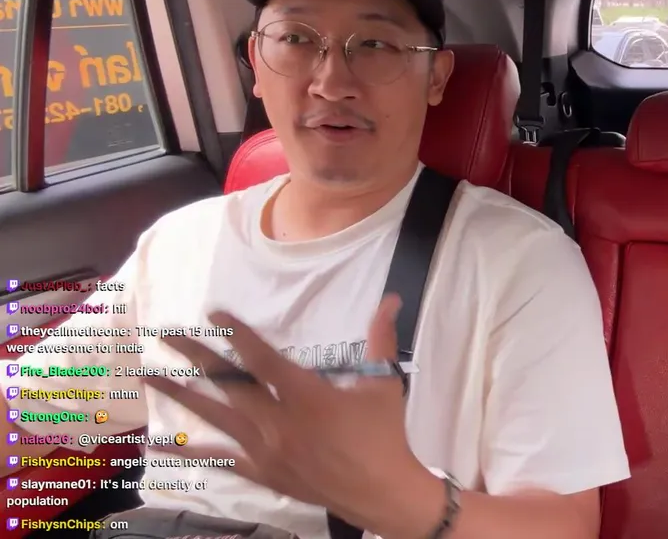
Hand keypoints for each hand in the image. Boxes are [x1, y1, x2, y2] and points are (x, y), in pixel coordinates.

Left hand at [145, 293, 443, 535]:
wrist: (381, 492)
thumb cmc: (384, 436)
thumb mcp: (384, 384)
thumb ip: (381, 339)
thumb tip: (391, 300)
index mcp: (306, 396)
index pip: (262, 359)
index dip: (236, 335)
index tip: (214, 315)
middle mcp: (278, 422)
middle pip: (228, 384)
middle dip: (196, 357)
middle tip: (167, 336)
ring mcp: (266, 450)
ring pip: (216, 418)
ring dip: (181, 397)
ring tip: (150, 379)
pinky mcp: (264, 473)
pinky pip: (223, 460)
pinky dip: (194, 451)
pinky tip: (163, 444)